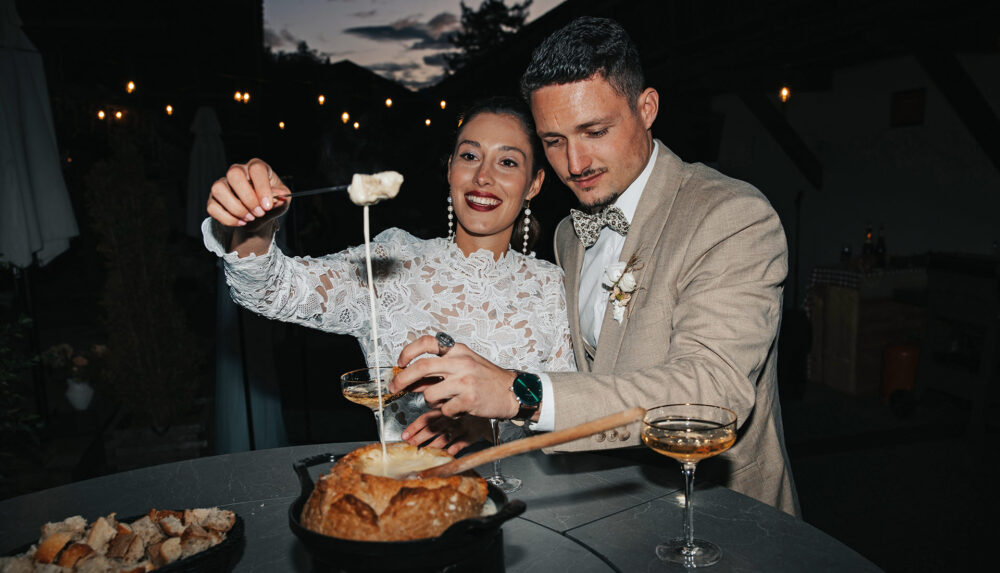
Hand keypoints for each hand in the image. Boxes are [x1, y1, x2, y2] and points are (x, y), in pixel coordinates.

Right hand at [206, 158, 290, 229]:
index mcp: (256, 167)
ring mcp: (223, 184)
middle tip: (259, 213)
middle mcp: (238, 171)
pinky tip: (241, 222)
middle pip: (234, 174)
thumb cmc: (270, 203)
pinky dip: (228, 219)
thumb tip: (279, 198)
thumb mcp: (282, 200)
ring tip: (250, 218)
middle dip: (247, 198)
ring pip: (219, 189)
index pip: (257, 169)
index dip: (262, 188)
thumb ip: (282, 197)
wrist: (259, 217)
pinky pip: (213, 207)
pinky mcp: (214, 199)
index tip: (267, 205)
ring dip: (236, 208)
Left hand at [390, 335, 519, 419]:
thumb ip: (439, 370)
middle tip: (395, 387)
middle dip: (402, 379)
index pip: (427, 343)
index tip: (400, 362)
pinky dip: (447, 412)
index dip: (409, 351)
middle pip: (421, 367)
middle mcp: (461, 362)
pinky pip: (444, 409)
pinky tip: (458, 408)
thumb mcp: (463, 366)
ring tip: (445, 400)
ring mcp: (465, 381)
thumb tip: (411, 379)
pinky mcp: (469, 399)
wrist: (513, 391)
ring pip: (429, 394)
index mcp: (458, 350)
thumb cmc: (487, 378)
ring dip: (431, 401)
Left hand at [400, 410, 490, 454]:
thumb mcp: (447, 410)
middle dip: (419, 439)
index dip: (414, 428)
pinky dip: (451, 451)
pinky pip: (459, 445)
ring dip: (432, 447)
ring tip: (423, 454)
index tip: (405, 436)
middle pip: (432, 429)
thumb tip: (411, 433)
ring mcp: (460, 428)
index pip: (426, 419)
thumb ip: (432, 419)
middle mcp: (450, 418)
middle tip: (410, 447)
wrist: (486, 412)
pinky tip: (444, 456)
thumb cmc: (463, 413)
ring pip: (444, 439)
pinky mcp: (470, 436)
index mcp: (443, 411)